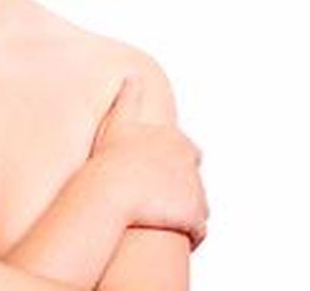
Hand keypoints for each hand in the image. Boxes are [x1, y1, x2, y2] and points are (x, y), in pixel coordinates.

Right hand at [86, 74, 208, 249]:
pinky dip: (189, 233)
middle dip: (180, 191)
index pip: (188, 153)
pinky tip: (171, 235)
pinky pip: (198, 229)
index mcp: (178, 142)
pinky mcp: (195, 215)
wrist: (112, 190)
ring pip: (197, 205)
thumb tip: (131, 74)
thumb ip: (128, 96)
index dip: (173, 167)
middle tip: (158, 202)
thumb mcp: (119, 122)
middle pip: (193, 181)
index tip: (156, 178)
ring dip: (183, 213)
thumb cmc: (110, 158)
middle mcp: (193, 165)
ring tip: (162, 221)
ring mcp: (195, 190)